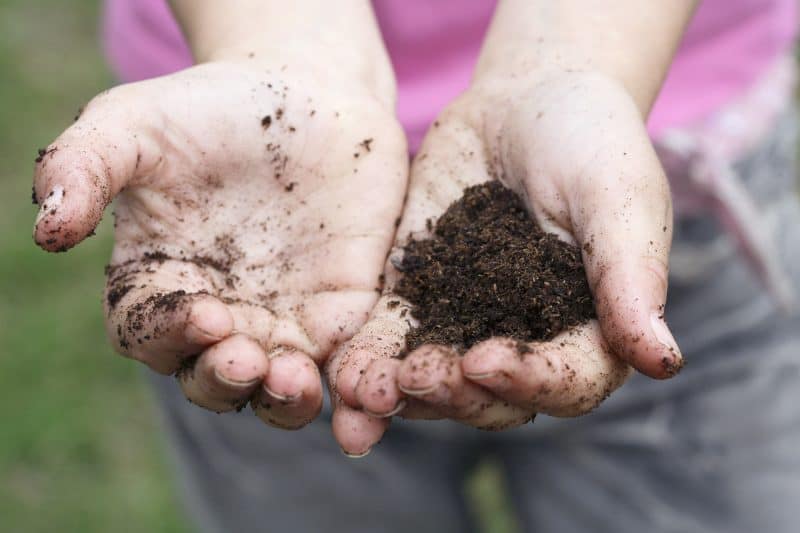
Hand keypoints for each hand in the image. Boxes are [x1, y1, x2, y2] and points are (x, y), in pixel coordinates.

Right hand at [33, 58, 406, 428]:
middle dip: (225, 379)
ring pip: (279, 389)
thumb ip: (84, 166)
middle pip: (212, 377)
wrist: (307, 94)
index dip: (168, 332)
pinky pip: (347, 366)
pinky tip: (363, 396)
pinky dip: (352, 392)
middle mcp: (221, 313)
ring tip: (294, 382)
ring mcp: (285, 320)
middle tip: (246, 360)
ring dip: (283, 399)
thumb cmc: (210, 108)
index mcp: (160, 281)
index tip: (201, 311)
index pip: (148, 331)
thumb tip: (46, 229)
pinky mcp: (344, 314)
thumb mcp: (134, 122)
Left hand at [328, 71, 680, 453]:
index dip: (528, 381)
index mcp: (590, 329)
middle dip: (455, 395)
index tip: (486, 360)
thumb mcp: (618, 195)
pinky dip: (368, 361)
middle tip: (417, 376)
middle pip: (495, 397)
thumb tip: (663, 362)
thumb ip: (632, 275)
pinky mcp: (417, 298)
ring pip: (437, 381)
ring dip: (401, 395)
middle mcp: (528, 340)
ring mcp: (467, 324)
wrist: (522, 102)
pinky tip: (343, 373)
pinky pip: (391, 339)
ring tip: (366, 392)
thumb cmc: (589, 140)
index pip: (567, 380)